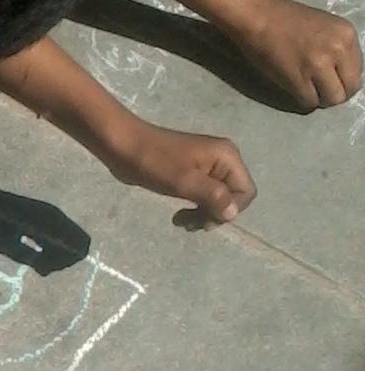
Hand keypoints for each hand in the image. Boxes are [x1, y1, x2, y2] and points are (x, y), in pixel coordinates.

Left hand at [110, 123, 256, 226]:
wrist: (123, 146)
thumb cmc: (154, 162)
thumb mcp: (184, 181)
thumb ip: (213, 197)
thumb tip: (233, 214)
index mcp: (227, 157)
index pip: (246, 192)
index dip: (230, 210)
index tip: (204, 218)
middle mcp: (222, 160)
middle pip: (233, 197)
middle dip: (215, 214)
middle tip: (190, 224)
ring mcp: (207, 166)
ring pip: (218, 200)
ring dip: (203, 215)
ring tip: (182, 222)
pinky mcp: (192, 173)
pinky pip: (203, 196)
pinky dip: (195, 209)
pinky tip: (179, 217)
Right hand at [240, 0, 361, 109]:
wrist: (258, 18)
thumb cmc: (288, 19)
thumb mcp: (326, 27)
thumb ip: (339, 48)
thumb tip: (343, 74)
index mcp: (347, 34)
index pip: (358, 72)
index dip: (344, 79)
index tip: (330, 77)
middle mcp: (337, 50)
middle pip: (349, 89)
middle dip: (336, 92)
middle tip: (321, 88)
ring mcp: (318, 66)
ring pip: (332, 99)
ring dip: (321, 98)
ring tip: (309, 88)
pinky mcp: (298, 80)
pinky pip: (310, 102)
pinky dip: (304, 99)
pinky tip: (297, 88)